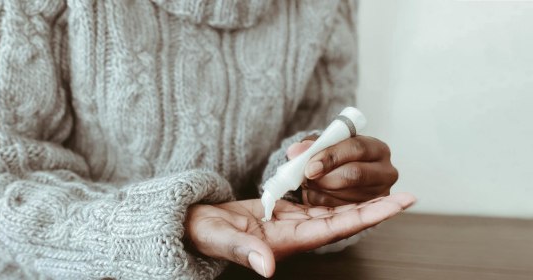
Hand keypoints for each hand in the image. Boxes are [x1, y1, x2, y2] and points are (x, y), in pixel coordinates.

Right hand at [184, 193, 414, 277]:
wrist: (197, 227)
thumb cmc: (206, 234)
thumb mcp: (220, 239)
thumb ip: (244, 251)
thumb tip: (268, 268)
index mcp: (287, 241)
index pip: (335, 228)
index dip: (367, 216)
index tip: (395, 205)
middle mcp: (297, 235)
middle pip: (344, 221)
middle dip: (376, 208)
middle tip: (408, 195)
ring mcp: (292, 224)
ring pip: (333, 211)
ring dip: (360, 201)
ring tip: (387, 189)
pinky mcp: (284, 214)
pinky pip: (316, 204)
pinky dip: (335, 195)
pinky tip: (349, 188)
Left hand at [287, 135, 398, 206]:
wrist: (342, 175)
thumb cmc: (335, 158)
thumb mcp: (324, 146)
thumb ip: (310, 147)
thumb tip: (295, 151)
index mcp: (377, 149)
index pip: (356, 148)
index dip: (331, 157)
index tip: (310, 166)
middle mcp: (386, 172)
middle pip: (354, 174)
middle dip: (325, 177)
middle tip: (306, 178)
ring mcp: (380, 195)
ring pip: (346, 195)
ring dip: (322, 190)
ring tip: (310, 183)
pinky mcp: (369, 212)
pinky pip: (342, 210)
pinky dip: (323, 202)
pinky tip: (317, 193)